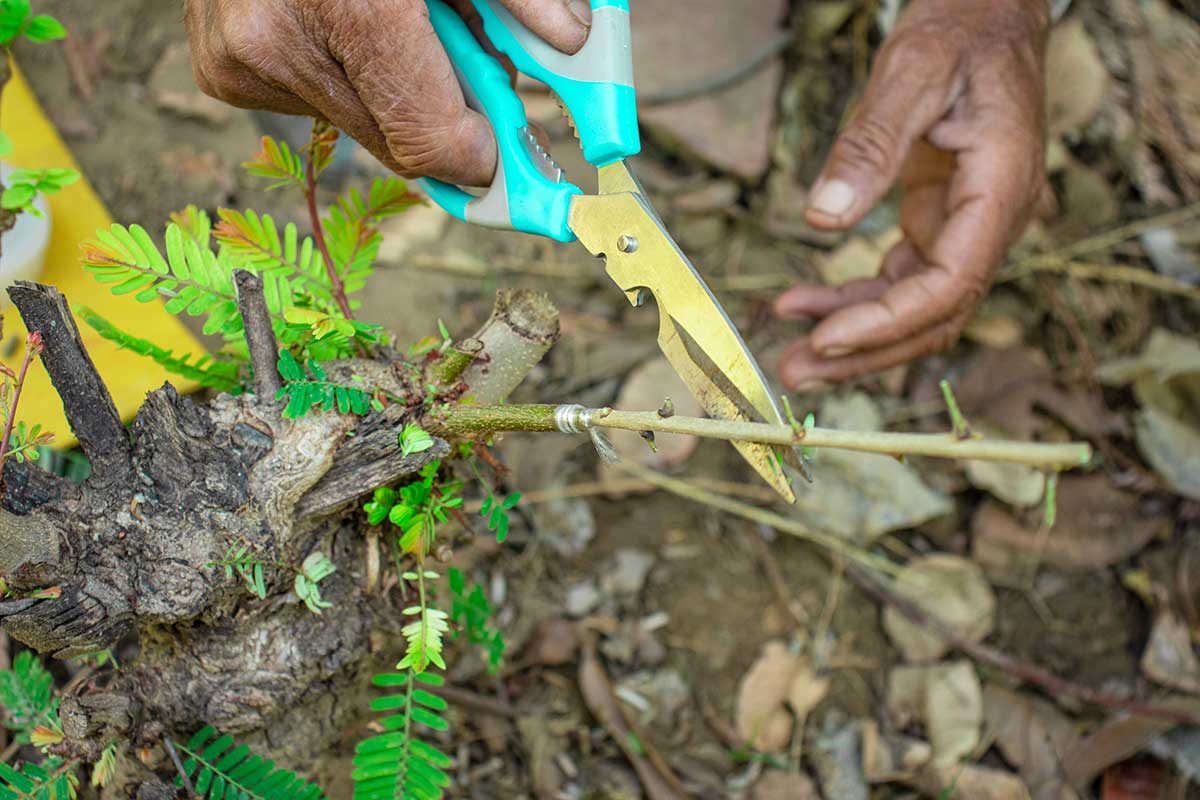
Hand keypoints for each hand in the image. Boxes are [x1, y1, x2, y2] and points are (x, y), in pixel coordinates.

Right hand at [184, 0, 591, 185]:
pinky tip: (333, 14)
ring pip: (355, 121)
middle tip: (462, 63)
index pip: (426, 136)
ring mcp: (242, 59)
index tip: (502, 150)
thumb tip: (569, 42)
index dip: (476, 151)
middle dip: (441, 112)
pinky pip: (308, 97)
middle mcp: (280, 39)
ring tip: (387, 16)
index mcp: (348, 4)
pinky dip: (337, 69)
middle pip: (395, 139)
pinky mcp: (222, 68)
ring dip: (387, 87)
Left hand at [773, 0, 1049, 389]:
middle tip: (794, 373)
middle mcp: (991, 221)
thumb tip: (822, 219)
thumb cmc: (961, 31)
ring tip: (790, 351)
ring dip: (853, 335)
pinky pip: (898, 279)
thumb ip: (870, 145)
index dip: (888, 322)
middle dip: (864, 351)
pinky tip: (803, 303)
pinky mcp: (939, 222)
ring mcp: (966, 227)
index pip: (949, 285)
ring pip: (914, 307)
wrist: (989, 12)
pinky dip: (852, 297)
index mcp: (1001, 191)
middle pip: (933, 316)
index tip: (826, 339)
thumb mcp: (913, 72)